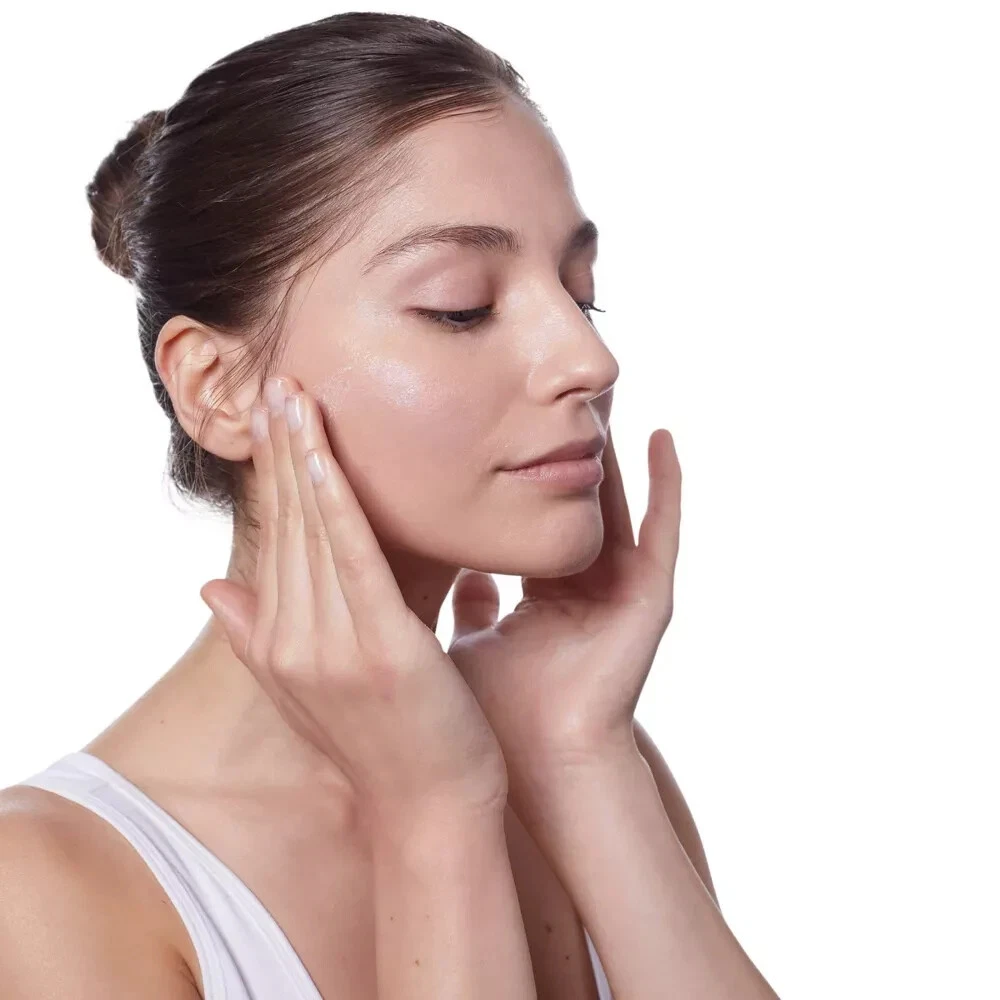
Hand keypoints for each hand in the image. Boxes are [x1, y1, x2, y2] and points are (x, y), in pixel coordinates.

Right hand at [200, 375, 507, 821]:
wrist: (432, 808)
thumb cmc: (386, 742)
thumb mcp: (309, 688)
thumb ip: (258, 634)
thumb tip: (210, 585)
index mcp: (276, 645)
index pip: (272, 542)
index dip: (270, 477)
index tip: (269, 420)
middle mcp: (291, 643)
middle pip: (285, 526)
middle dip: (279, 451)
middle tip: (276, 380)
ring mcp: (330, 647)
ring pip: (311, 532)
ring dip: (300, 457)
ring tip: (291, 393)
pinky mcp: (377, 648)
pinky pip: (351, 557)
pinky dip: (336, 499)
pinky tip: (326, 452)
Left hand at [446, 426, 680, 779]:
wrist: (534, 759)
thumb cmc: (495, 710)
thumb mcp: (466, 639)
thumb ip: (460, 604)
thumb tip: (445, 575)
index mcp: (540, 593)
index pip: (527, 516)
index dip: (511, 473)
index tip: (490, 427)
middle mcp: (584, 585)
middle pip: (573, 500)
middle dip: (560, 448)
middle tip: (543, 390)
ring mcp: (621, 589)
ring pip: (615, 504)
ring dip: (609, 452)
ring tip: (599, 396)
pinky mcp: (649, 597)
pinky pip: (663, 531)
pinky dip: (667, 486)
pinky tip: (661, 437)